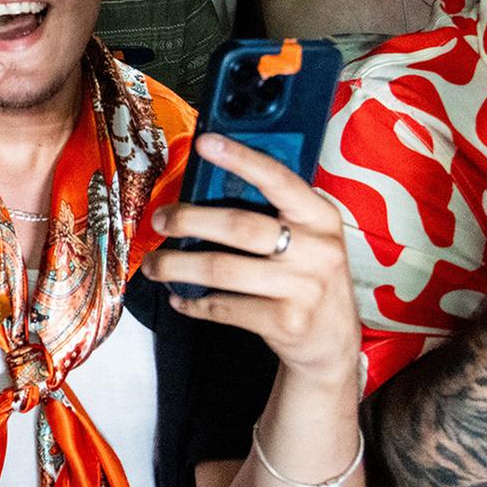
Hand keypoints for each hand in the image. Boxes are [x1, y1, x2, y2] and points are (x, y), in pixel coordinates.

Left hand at [144, 134, 361, 380]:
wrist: (333, 343)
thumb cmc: (307, 278)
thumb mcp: (307, 240)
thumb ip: (273, 215)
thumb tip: (205, 189)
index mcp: (321, 217)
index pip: (279, 180)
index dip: (241, 160)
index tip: (205, 142)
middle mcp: (318, 250)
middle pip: (240, 226)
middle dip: (189, 221)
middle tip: (159, 221)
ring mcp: (304, 289)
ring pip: (223, 270)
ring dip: (177, 266)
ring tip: (153, 264)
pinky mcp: (287, 323)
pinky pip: (224, 308)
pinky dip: (193, 303)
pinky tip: (180, 298)